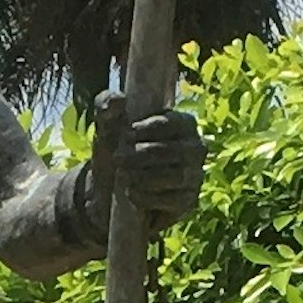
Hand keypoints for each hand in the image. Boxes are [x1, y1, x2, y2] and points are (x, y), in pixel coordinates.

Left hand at [84, 91, 205, 229]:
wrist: (112, 189)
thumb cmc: (117, 150)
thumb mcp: (107, 125)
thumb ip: (106, 105)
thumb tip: (117, 101)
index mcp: (184, 123)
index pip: (170, 123)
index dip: (145, 130)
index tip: (124, 136)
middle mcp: (196, 148)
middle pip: (172, 151)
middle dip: (140, 155)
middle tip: (117, 159)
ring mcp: (195, 175)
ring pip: (175, 176)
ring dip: (144, 177)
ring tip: (123, 177)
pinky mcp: (188, 201)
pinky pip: (174, 200)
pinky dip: (149, 198)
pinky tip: (131, 194)